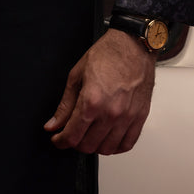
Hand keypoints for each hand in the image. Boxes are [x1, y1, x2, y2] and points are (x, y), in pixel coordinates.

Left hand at [43, 28, 155, 154]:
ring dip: (94, 146)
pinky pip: (127, 144)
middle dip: (75, 143)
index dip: (60, 141)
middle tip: (71, 133)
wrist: (133, 45)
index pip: (72, 135)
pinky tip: (107, 138)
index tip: (57, 139)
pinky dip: (115, 146)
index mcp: (92, 101)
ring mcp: (127, 117)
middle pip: (88, 146)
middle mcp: (111, 113)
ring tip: (88, 134)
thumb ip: (65, 105)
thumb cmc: (107, 54)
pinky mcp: (140, 117)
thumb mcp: (77, 76)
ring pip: (107, 149)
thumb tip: (53, 124)